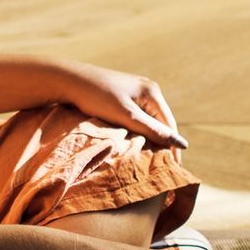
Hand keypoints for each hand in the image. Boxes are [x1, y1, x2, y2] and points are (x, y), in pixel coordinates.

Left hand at [40, 59, 186, 162]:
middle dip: (161, 144)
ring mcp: (134, 93)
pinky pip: (136, 119)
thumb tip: (182, 144)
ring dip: (148, 139)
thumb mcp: (126, 116)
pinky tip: (133, 145)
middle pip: (160, 123)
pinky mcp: (122, 97)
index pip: (169, 125)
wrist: (66, 80)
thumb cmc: (96, 96)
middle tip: (162, 169)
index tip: (173, 169)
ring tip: (149, 161)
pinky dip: (136, 132)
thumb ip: (153, 130)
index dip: (172, 148)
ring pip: (148, 122)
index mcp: (152, 91)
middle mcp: (147, 90)